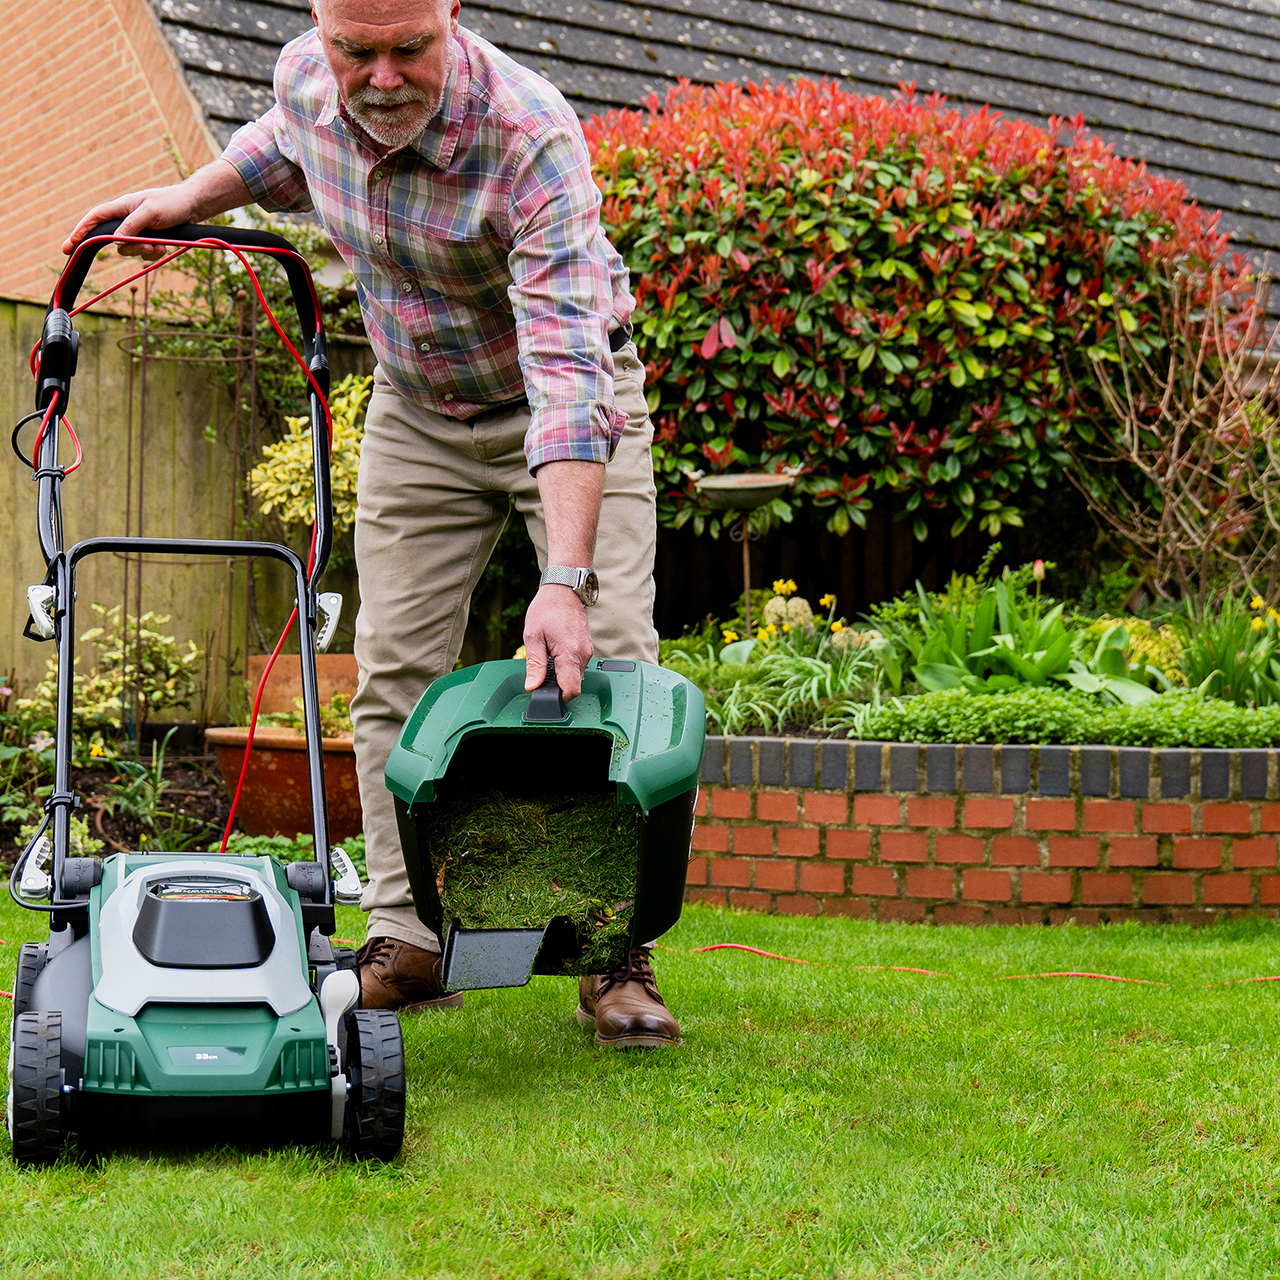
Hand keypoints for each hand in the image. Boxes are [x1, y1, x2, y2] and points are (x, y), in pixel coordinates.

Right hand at [62, 186, 199, 260]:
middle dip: (130, 248)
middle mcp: (127, 219)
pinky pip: (145, 253)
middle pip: (114, 240)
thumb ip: (132, 225)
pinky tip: (165, 246)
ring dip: (146, 251)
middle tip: (148, 247)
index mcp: (122, 207)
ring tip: (161, 243)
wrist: (194, 207)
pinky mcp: (150, 239)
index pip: (95, 218)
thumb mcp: (150, 212)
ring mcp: (138, 230)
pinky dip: (154, 253)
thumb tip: (116, 240)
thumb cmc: (172, 203)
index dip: (80, 231)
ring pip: (130, 249)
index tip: (69, 246)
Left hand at [523, 585, 592, 700]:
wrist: (563, 590)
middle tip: (541, 675)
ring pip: (576, 676)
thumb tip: (532, 686)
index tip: (545, 694)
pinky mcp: (587, 648)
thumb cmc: (547, 609)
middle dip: (558, 686)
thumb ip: (535, 664)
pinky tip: (555, 655)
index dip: (558, 697)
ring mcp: (587, 651)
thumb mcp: (533, 636)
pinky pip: (578, 666)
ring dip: (562, 675)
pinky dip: (567, 666)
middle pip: (574, 685)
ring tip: (548, 660)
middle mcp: (583, 654)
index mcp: (570, 653)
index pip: (571, 690)